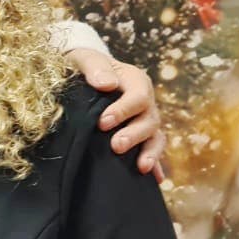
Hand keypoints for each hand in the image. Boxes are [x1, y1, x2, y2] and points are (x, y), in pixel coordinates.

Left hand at [65, 48, 164, 179]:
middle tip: (116, 146)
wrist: (82, 73)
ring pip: (155, 137)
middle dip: (134, 135)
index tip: (103, 123)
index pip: (138, 96)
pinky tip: (156, 179)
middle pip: (149, 120)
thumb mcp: (86, 59)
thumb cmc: (85, 66)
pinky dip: (156, 164)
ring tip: (142, 167)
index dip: (123, 110)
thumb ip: (95, 68)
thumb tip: (107, 85)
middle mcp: (145, 103)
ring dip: (150, 153)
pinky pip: (150, 151)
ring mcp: (144, 121)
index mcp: (136, 81)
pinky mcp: (139, 136)